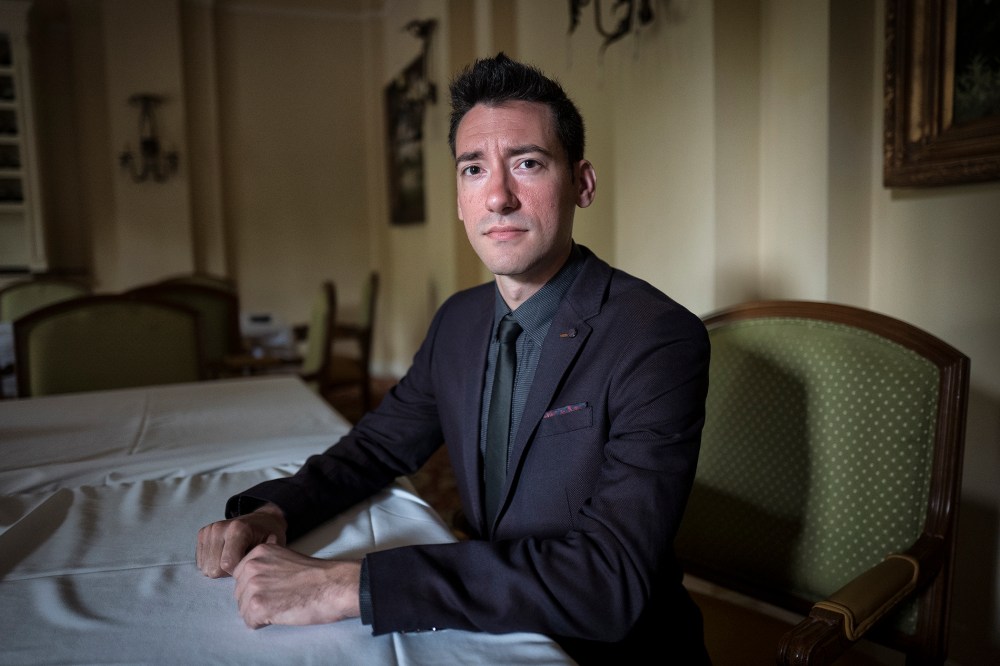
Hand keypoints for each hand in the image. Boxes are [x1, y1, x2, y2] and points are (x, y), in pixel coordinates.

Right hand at [196, 503, 286, 577]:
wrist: (262, 520)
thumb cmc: (268, 536)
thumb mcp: (271, 549)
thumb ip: (258, 562)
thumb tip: (249, 576)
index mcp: (238, 529)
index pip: (227, 564)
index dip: (238, 572)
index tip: (249, 565)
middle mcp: (219, 528)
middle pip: (214, 569)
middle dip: (228, 572)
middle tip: (241, 561)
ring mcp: (209, 530)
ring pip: (205, 568)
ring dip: (220, 568)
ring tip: (234, 557)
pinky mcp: (202, 534)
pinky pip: (201, 562)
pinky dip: (213, 563)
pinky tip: (224, 555)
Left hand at [232, 545, 361, 628]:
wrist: (333, 585)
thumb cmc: (317, 575)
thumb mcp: (286, 557)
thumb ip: (267, 563)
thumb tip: (257, 571)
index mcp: (258, 552)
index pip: (241, 576)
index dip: (257, 586)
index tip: (275, 587)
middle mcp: (251, 566)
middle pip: (240, 594)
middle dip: (256, 600)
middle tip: (281, 598)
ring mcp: (253, 586)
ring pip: (243, 609)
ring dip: (260, 613)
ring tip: (282, 606)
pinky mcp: (258, 606)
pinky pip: (250, 622)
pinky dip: (264, 623)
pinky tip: (281, 613)